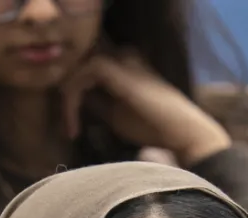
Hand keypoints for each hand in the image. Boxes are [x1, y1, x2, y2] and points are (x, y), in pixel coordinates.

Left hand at [61, 51, 231, 167]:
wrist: (180, 131)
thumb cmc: (153, 126)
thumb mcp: (116, 115)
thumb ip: (97, 103)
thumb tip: (77, 100)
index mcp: (123, 65)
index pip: (87, 71)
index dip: (73, 95)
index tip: (71, 129)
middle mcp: (121, 56)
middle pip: (81, 65)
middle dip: (67, 94)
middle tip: (67, 126)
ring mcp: (120, 60)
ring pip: (79, 67)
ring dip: (68, 98)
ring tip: (71, 127)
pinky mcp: (117, 69)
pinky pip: (85, 71)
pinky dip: (73, 95)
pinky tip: (74, 120)